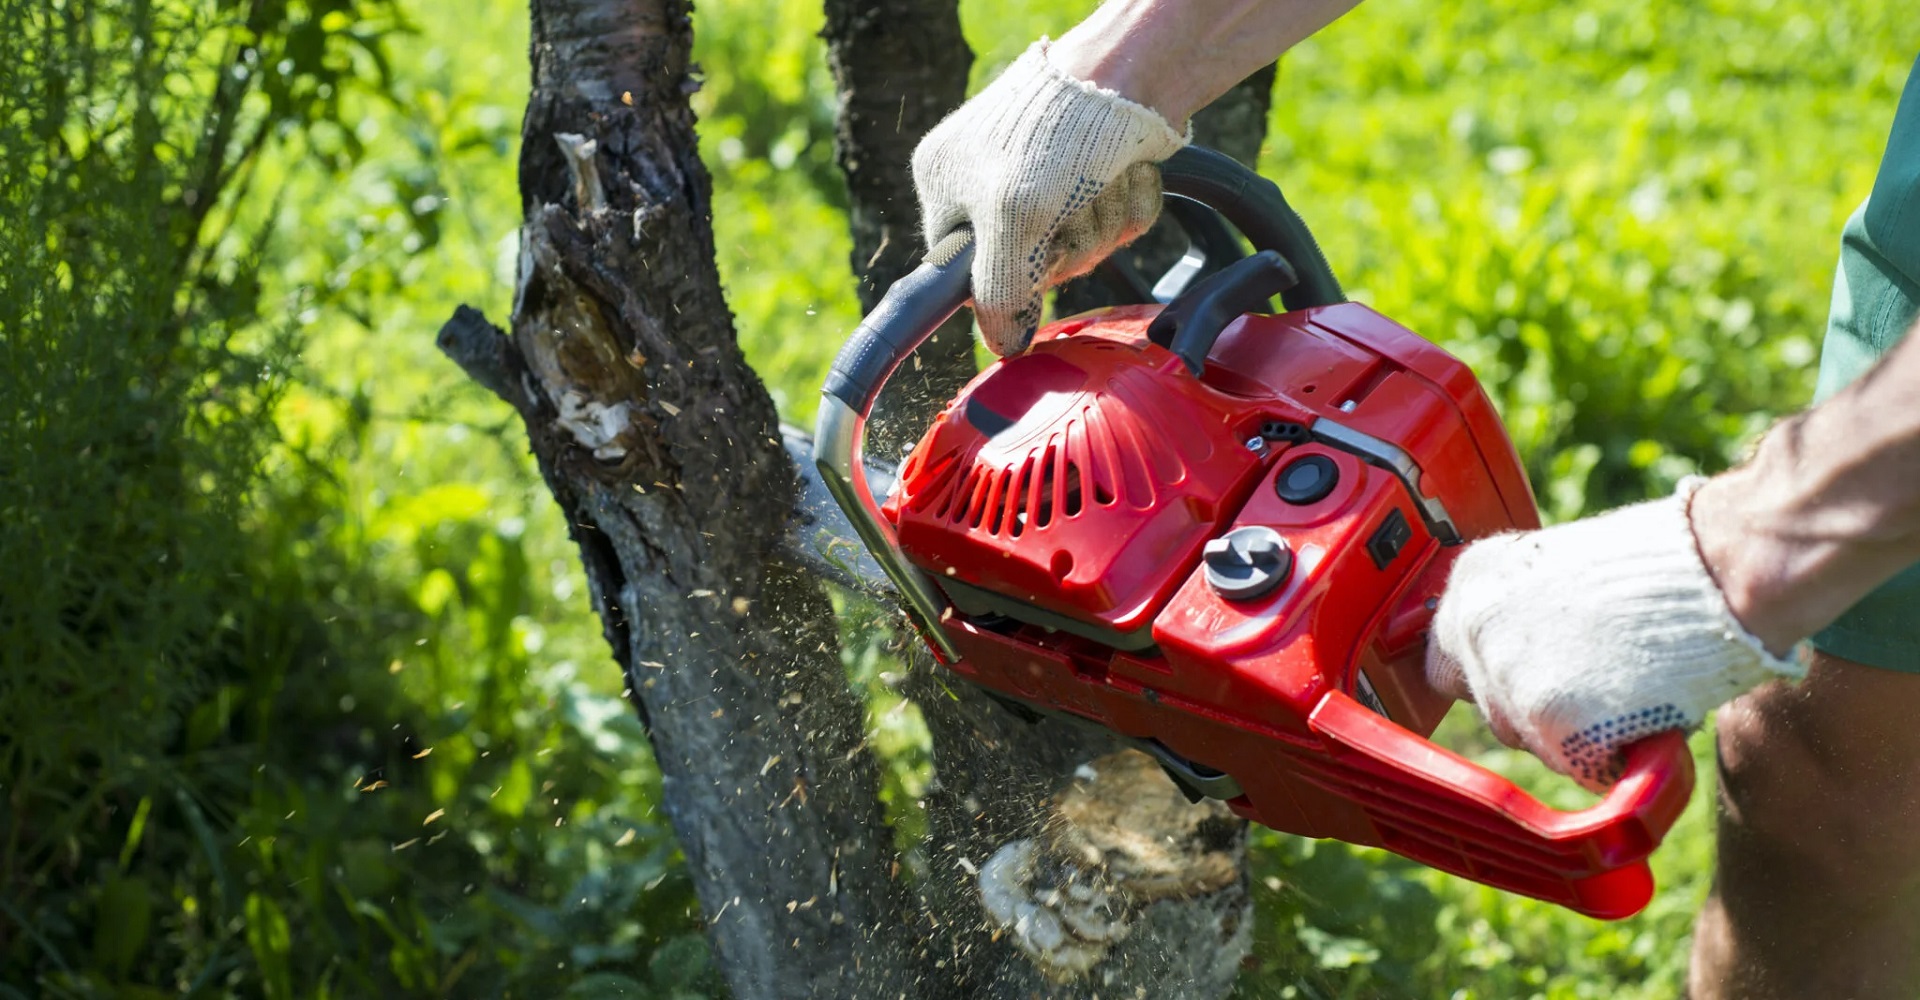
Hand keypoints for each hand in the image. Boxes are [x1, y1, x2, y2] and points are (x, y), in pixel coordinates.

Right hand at [911, 38, 1186, 355]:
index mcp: (948, 187)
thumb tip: (1001, 345)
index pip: (970, 274)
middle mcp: (993, 184)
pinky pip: (1116, 223)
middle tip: (1073, 209)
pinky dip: (1129, 204)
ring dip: (1104, 222)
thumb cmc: (1056, 134)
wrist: (1129, 67)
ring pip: (1084, 245)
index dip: (1010, 280)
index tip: (1035, 262)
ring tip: (1102, 177)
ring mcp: (1048, 180)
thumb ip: (999, 290)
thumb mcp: (1012, 221)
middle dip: (1070, 244)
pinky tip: (1126, 171)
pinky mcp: (1098, 175)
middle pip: (1035, 266)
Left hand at [1425, 479, 1803, 789]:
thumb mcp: (1563, 573)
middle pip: (1491, 709)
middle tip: (1602, 683)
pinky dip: (1616, 757)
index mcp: (1472, 581)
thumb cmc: (1660, 565)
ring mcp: (1507, 676)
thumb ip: (1525, 616)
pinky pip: (1579, 767)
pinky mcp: (1551, 722)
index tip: (1532, 685)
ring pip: (1532, 743)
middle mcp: (1473, 627)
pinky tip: (1644, 712)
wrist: (1716, 566)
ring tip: (1631, 685)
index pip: (1445, 661)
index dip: (1492, 680)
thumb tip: (1520, 661)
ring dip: (1578, 735)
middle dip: (1541, 711)